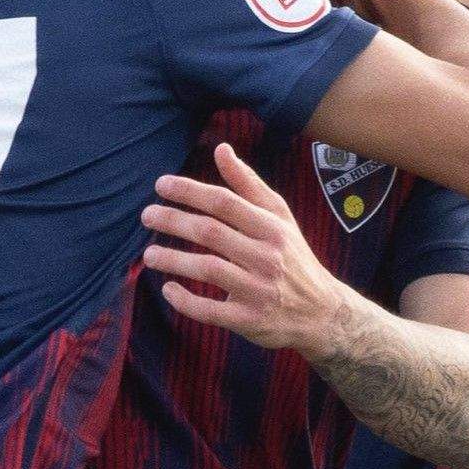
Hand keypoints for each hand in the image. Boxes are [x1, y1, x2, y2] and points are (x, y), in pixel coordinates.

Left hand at [142, 143, 351, 358]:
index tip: (160, 185)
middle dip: (174, 221)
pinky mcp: (250, 320)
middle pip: (211, 232)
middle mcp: (267, 256)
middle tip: (146, 216)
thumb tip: (221, 149)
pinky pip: (211, 310)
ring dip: (173, 259)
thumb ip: (248, 184)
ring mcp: (258, 289)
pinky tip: (168, 289)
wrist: (322, 312)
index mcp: (272, 228)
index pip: (224, 202)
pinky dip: (186, 300)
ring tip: (148, 254)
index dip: (189, 191)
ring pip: (208, 269)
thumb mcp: (279, 216)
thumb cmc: (292, 256)